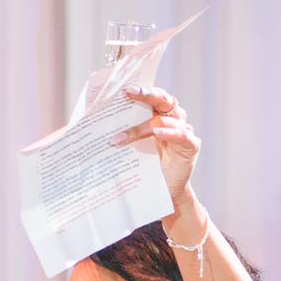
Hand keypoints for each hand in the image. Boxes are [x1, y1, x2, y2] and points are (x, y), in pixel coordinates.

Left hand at [116, 86, 199, 210]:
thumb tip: (89, 123)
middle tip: (130, 92)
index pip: (151, 96)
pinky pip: (182, 135)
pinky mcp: (191, 146)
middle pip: (164, 100)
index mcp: (159, 115)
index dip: (140, 90)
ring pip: (168, 119)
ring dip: (148, 123)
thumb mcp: (132, 145)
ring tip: (130, 130)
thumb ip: (121, 132)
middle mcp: (173, 119)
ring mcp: (184, 131)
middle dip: (147, 94)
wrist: (164, 191)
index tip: (123, 88)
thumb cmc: (146, 166)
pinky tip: (158, 132)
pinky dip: (171, 132)